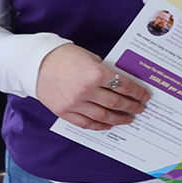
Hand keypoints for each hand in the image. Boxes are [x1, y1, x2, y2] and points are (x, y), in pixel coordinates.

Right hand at [35, 44, 149, 130]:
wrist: (36, 63)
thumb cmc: (65, 56)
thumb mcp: (90, 58)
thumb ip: (105, 71)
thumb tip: (121, 83)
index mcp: (96, 73)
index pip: (124, 85)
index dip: (137, 92)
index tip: (145, 96)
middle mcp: (87, 90)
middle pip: (116, 103)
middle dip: (131, 106)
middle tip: (140, 109)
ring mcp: (75, 103)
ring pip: (103, 116)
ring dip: (118, 119)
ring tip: (128, 119)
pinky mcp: (64, 112)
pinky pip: (85, 123)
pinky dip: (99, 126)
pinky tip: (108, 125)